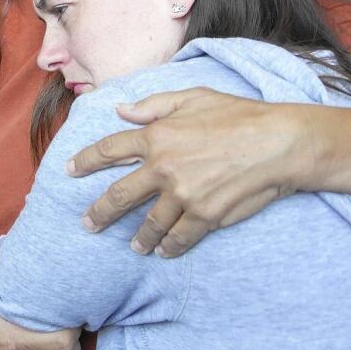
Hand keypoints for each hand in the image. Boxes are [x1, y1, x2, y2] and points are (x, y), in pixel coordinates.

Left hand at [69, 88, 302, 257]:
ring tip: (133, 246)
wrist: (280, 143)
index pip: (109, 150)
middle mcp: (163, 167)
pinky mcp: (205, 215)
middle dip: (100, 212)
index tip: (70, 170)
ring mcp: (183, 194)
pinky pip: (179, 237)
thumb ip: (153, 105)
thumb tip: (120, 110)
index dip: (85, 160)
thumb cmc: (239, 115)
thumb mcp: (193, 98)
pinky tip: (163, 251)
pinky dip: (170, 246)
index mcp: (156, 135)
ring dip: (139, 237)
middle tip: (88, 224)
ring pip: (149, 223)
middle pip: (119, 195)